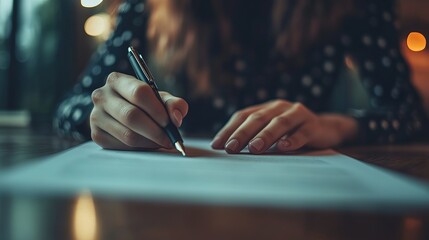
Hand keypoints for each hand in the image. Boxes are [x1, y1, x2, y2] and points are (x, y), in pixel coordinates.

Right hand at [90, 72, 187, 149]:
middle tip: (170, 139)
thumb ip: (174, 104)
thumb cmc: (147, 105)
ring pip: (127, 134)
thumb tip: (176, 118)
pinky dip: (139, 148)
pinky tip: (147, 144)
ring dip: (149, 142)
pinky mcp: (96, 135)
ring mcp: (95, 116)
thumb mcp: (161, 100)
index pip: (139, 92)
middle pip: (131, 116)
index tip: (170, 123)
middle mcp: (101, 96)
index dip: (157, 110)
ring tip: (162, 142)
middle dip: (155, 131)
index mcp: (117, 80)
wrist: (127, 118)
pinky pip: (122, 146)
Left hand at [211, 100, 357, 153]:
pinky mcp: (313, 125)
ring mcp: (297, 114)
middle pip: (258, 118)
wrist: (326, 129)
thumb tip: (227, 150)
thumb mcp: (271, 132)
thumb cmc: (291, 133)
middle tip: (231, 148)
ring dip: (265, 135)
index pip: (242, 116)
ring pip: (279, 123)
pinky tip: (284, 148)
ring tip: (254, 148)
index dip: (229, 129)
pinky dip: (293, 140)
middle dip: (242, 133)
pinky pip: (302, 132)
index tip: (216, 145)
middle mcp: (279, 107)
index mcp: (265, 108)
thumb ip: (254, 136)